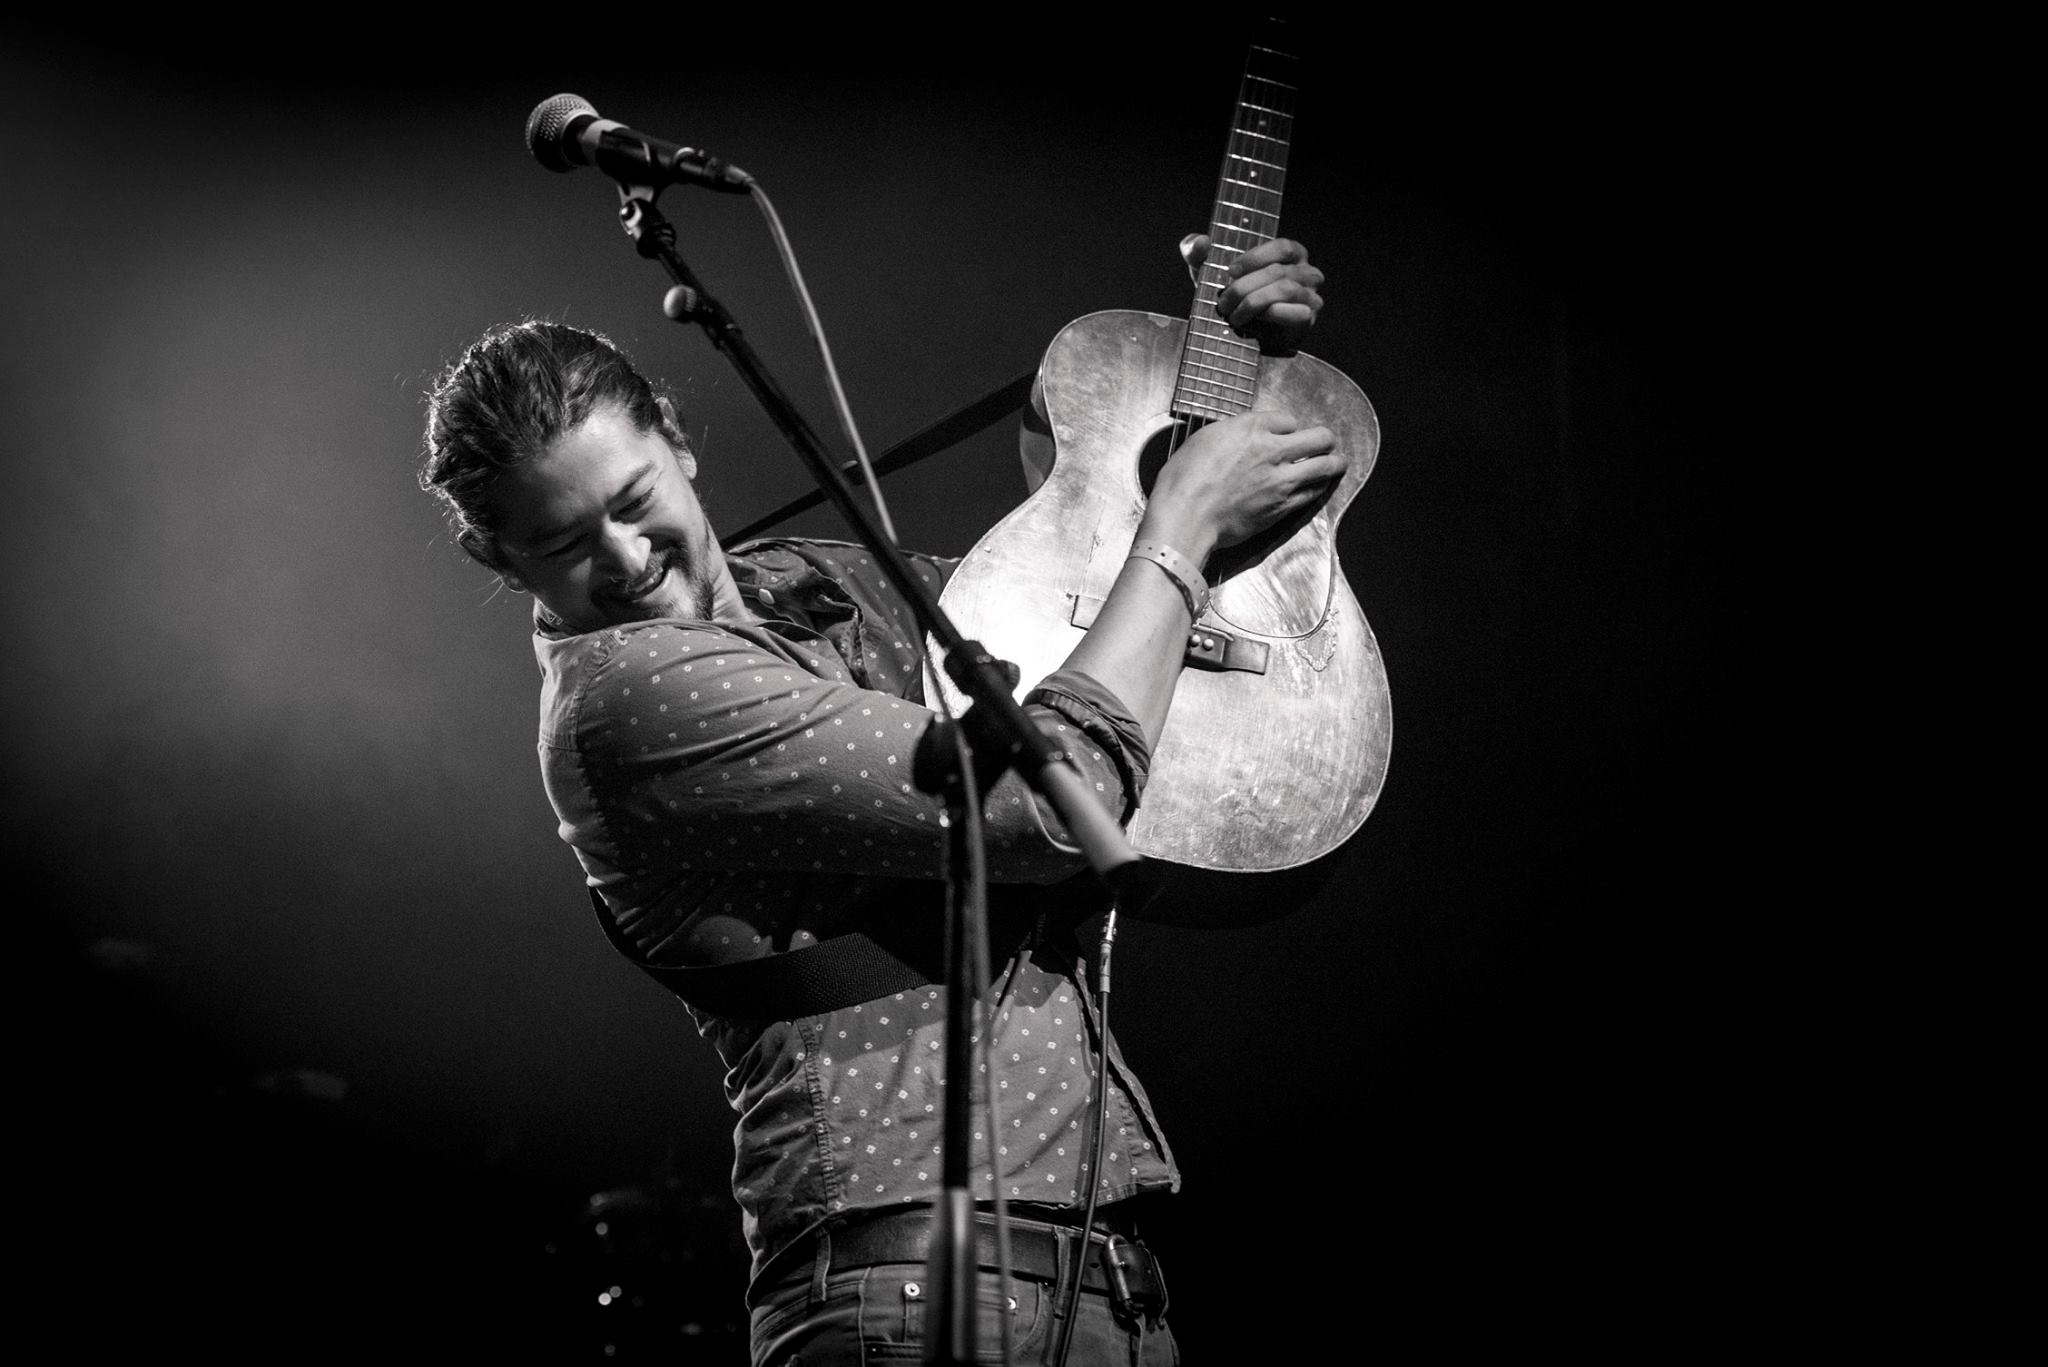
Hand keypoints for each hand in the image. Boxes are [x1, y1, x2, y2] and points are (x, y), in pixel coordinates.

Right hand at [1143, 408, 1343, 555]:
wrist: (1187, 515)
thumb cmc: (1184, 479)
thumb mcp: (1204, 439)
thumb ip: (1232, 435)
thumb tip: (1242, 437)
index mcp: (1251, 428)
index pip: (1287, 419)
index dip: (1288, 426)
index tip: (1287, 432)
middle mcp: (1272, 450)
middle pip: (1318, 438)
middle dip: (1325, 439)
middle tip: (1326, 442)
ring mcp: (1281, 481)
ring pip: (1324, 467)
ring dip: (1334, 463)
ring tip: (1338, 463)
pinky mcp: (1282, 507)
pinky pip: (1312, 493)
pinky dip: (1319, 488)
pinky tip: (1320, 486)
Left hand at [1179, 234, 1325, 354]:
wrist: (1239, 333)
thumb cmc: (1228, 294)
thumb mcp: (1207, 270)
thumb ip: (1196, 251)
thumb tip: (1202, 241)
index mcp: (1292, 254)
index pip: (1282, 247)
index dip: (1255, 258)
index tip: (1229, 271)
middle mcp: (1307, 272)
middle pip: (1278, 271)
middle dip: (1244, 287)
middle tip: (1223, 302)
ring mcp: (1311, 296)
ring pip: (1285, 290)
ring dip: (1253, 302)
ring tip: (1233, 315)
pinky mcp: (1307, 320)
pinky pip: (1296, 313)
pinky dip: (1271, 315)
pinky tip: (1253, 322)